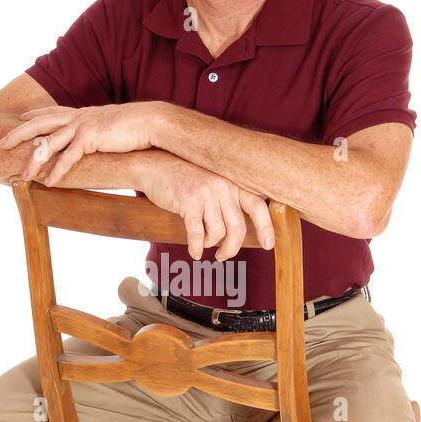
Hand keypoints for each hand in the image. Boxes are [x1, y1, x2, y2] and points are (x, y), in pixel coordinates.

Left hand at [0, 102, 161, 184]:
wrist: (151, 121)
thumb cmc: (137, 126)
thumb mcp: (113, 126)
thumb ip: (101, 132)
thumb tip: (100, 140)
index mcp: (83, 113)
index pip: (53, 112)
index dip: (35, 114)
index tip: (20, 118)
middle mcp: (79, 117)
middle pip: (40, 123)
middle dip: (19, 133)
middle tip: (1, 143)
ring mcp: (83, 126)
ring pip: (49, 142)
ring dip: (34, 160)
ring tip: (22, 175)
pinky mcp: (90, 138)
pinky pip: (68, 158)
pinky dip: (57, 171)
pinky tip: (48, 182)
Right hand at [137, 152, 274, 260]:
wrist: (151, 165)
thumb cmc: (181, 178)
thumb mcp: (210, 182)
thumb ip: (226, 199)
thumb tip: (238, 230)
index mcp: (232, 181)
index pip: (258, 205)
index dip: (266, 227)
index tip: (269, 244)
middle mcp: (223, 185)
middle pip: (238, 228)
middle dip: (231, 248)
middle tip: (222, 256)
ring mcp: (206, 193)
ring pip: (217, 233)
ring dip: (208, 244)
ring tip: (201, 243)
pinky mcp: (188, 202)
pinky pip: (197, 235)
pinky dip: (196, 247)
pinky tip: (193, 252)